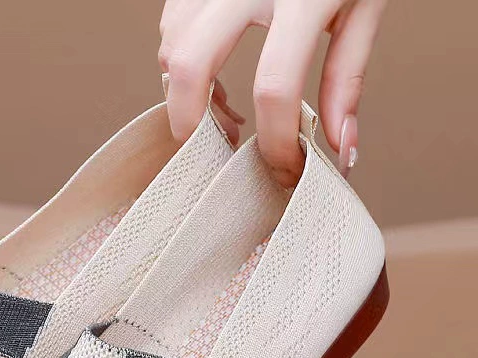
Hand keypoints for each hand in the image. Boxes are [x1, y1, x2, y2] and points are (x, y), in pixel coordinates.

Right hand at [159, 0, 387, 184]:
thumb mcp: (363, 8)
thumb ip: (347, 79)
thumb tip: (338, 150)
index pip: (275, 88)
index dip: (275, 143)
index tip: (282, 167)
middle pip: (188, 68)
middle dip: (193, 126)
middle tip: (216, 152)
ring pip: (169, 48)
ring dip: (186, 93)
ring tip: (224, 108)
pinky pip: (169, 28)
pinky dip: (181, 62)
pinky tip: (213, 70)